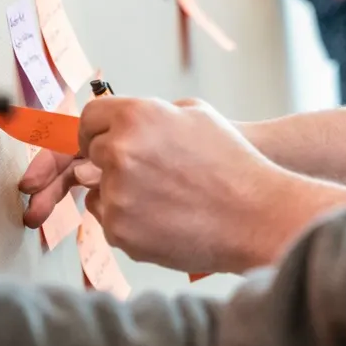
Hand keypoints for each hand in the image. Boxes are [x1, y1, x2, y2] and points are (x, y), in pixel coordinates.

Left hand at [52, 97, 311, 272]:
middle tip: (146, 175)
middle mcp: (120, 152)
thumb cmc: (231, 163)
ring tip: (163, 199)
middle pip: (92, 155)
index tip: (102, 142)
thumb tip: (112, 134)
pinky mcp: (119, 230)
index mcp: (136, 117)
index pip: (89, 118)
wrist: (255, 216)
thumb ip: (148, 118)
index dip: (96, 130)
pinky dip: (129, 222)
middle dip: (111, 163)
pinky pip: (108, 222)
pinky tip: (164, 219)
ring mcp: (117, 194)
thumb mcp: (195, 115)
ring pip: (97, 191)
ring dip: (119, 194)